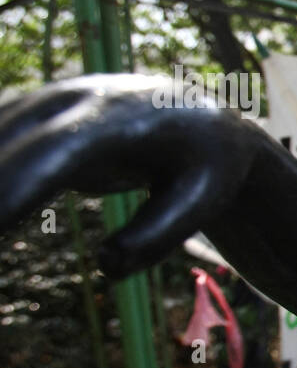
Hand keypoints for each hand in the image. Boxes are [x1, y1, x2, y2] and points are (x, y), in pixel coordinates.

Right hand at [0, 73, 261, 277]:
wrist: (202, 118)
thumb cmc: (206, 164)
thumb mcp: (203, 199)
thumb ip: (160, 234)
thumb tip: (108, 267)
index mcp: (120, 119)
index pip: (56, 152)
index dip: (16, 184)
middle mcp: (73, 101)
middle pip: (8, 144)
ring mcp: (46, 103)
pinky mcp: (30, 116)